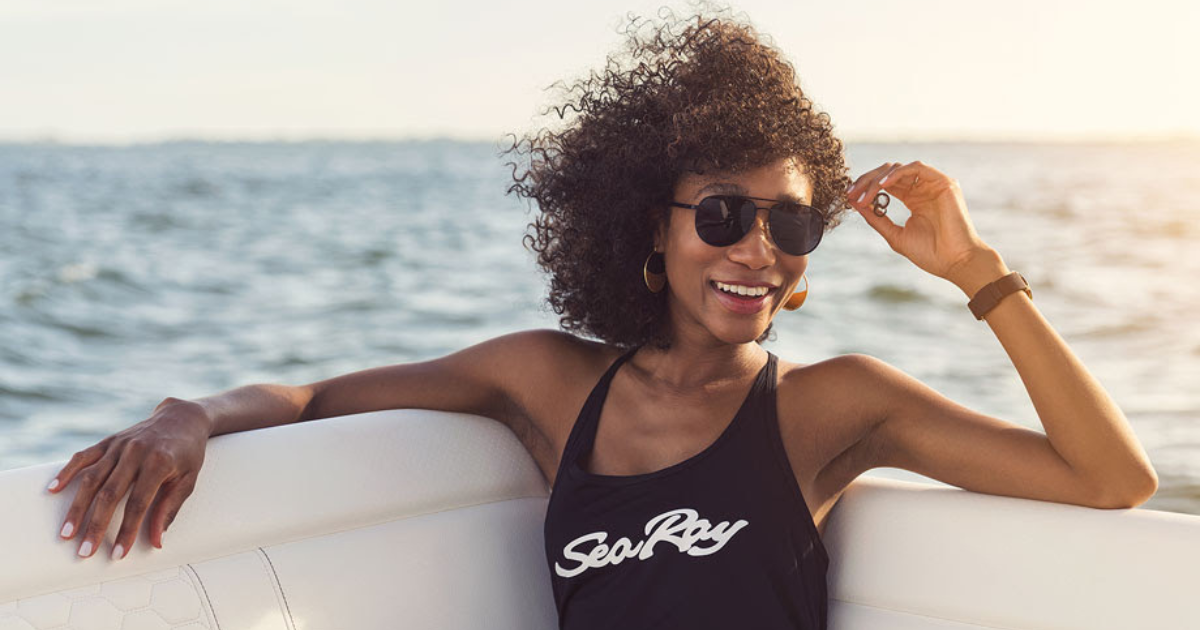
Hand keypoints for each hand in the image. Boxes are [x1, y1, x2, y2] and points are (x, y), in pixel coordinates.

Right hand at [46, 397, 210, 559]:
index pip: (138, 504)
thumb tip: (157, 542)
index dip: (127, 531)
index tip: (118, 554)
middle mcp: (136, 452)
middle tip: (84, 552)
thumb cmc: (188, 453)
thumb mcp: (188, 481)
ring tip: (66, 533)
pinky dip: (67, 472)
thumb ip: (170, 510)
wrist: (183, 418)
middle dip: (96, 526)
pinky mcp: (109, 441)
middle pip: (110, 494)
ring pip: (91, 478)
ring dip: (77, 507)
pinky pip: (84, 456)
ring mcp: (120, 445)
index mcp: (159, 463)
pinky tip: (53, 489)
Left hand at [846, 161, 996, 283]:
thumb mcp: (895, 235)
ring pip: (899, 169)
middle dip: (867, 181)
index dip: (865, 188)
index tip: (848, 197)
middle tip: (851, 193)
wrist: (955, 262)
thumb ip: (876, 218)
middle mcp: (923, 188)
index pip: (885, 185)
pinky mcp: (944, 182)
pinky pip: (916, 168)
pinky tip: (883, 185)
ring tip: (864, 194)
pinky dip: (897, 173)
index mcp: (913, 199)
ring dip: (878, 179)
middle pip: (889, 174)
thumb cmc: (930, 254)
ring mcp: (934, 184)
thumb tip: (855, 204)